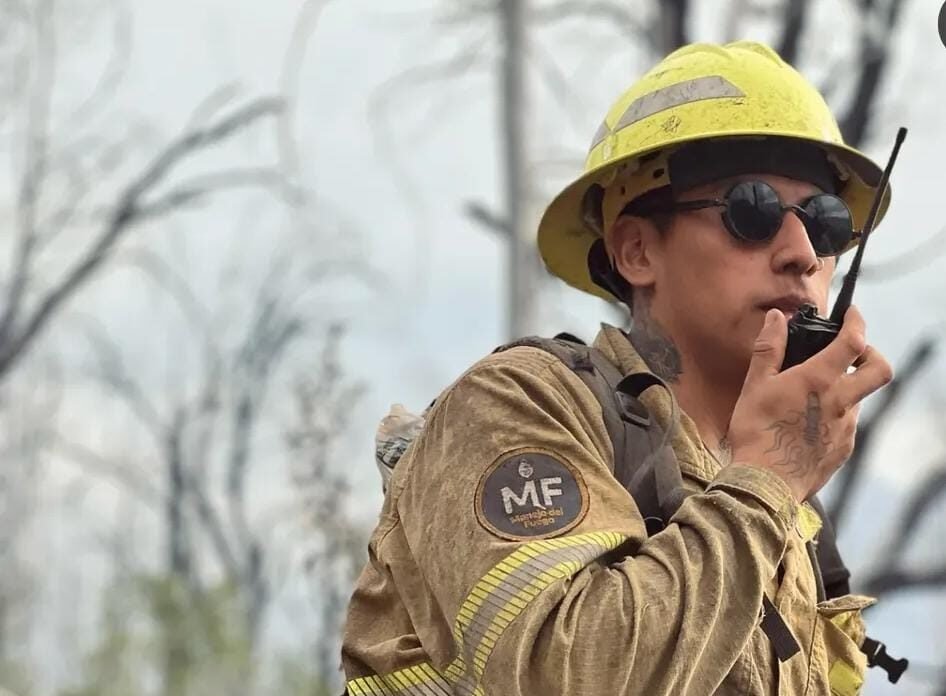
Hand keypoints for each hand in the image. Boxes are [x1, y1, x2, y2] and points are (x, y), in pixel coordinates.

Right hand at [726, 306, 892, 501]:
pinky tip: (809, 423)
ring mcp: (846, 428)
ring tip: (815, 394)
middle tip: (852, 353)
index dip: (856, 322)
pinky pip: (846, 425)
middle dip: (871, 354)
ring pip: (859, 399)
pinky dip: (835, 415)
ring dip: (845, 389)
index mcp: (819, 381)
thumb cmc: (756, 432)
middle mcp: (841, 402)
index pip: (853, 341)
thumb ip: (769, 348)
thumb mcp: (754, 385)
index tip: (851, 314)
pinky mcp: (843, 449)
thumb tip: (778, 318)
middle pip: (879, 370)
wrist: (764, 484)